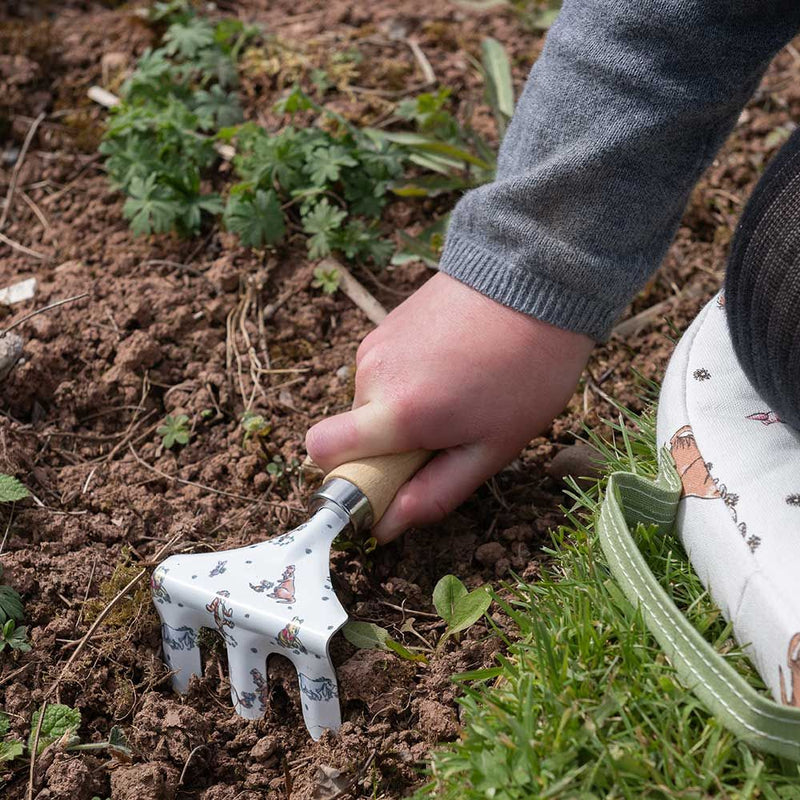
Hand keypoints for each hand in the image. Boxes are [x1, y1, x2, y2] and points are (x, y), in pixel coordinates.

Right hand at [306, 272, 593, 541]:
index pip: (322, 452)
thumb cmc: (525, 371)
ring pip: (369, 402)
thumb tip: (386, 527)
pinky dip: (406, 381)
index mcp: (397, 412)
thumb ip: (435, 492)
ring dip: (400, 411)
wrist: (535, 281)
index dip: (345, 476)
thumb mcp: (493, 447)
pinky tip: (450, 367)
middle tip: (446, 433)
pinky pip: (381, 372)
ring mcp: (376, 344)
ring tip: (456, 392)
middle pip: (352, 433)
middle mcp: (373, 375)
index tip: (386, 483)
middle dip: (388, 447)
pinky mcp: (386, 325)